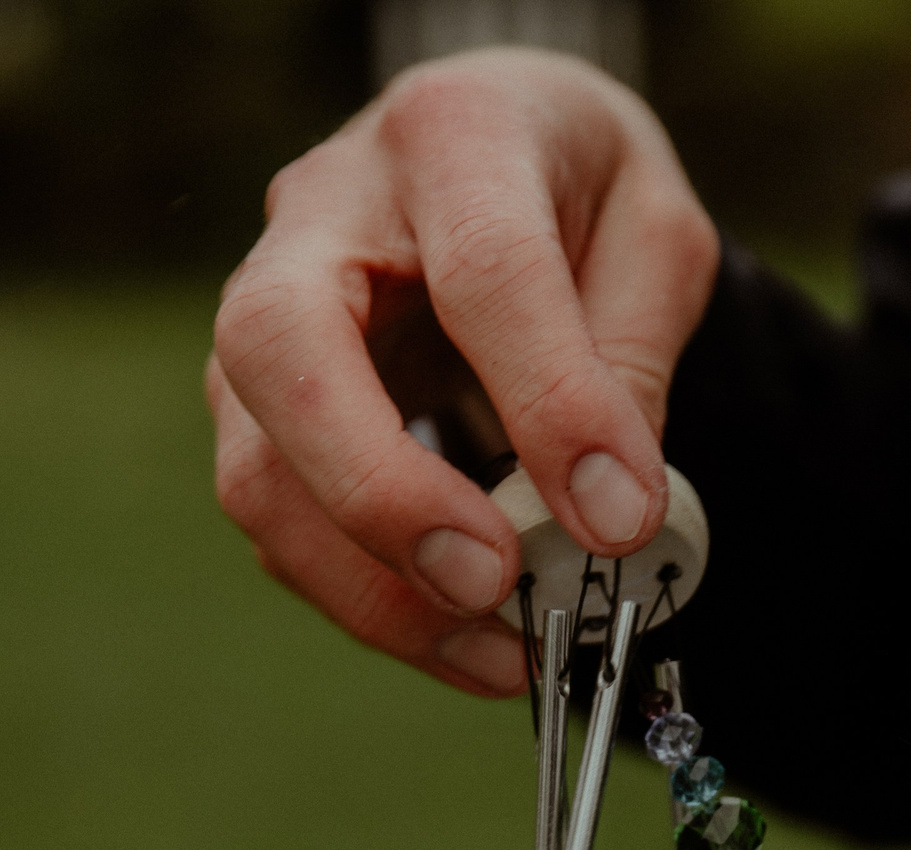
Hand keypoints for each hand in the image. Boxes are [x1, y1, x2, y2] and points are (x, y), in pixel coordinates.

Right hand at [208, 48, 719, 696]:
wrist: (500, 159)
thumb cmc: (580, 195)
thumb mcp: (655, 239)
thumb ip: (633, 360)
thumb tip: (604, 514)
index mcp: (451, 134)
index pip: (484, 270)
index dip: (550, 403)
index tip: (617, 517)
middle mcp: (321, 209)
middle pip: (283, 347)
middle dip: (380, 490)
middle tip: (489, 584)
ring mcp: (264, 310)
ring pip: (256, 464)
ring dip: (370, 584)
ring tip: (497, 653)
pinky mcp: (255, 406)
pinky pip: (282, 522)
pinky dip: (368, 600)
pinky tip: (464, 639)